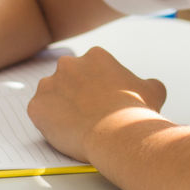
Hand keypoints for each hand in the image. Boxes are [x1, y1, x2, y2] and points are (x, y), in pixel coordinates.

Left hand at [27, 46, 166, 162]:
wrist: (117, 133)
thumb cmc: (135, 112)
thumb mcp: (153, 90)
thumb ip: (147, 83)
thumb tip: (151, 86)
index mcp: (95, 56)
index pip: (91, 69)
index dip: (96, 87)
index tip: (102, 101)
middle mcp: (69, 64)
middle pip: (68, 78)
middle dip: (75, 94)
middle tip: (87, 114)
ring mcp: (49, 85)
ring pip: (50, 95)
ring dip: (59, 107)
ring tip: (75, 126)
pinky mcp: (36, 107)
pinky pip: (39, 114)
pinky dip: (48, 124)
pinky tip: (64, 132)